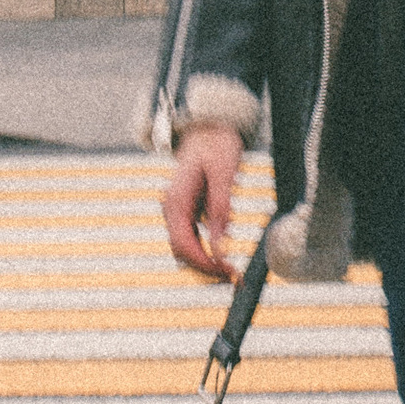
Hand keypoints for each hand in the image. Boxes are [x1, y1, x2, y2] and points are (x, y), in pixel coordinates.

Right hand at [163, 121, 244, 280]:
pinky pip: (191, 239)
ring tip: (230, 272)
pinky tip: (223, 256)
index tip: (227, 271)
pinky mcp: (186, 210)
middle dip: (205, 268)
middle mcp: (171, 208)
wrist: (209, 125)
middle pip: (182, 252)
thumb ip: (221, 210)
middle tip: (233, 278)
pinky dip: (205, 251)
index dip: (204, 263)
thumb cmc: (217, 145)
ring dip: (205, 263)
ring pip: (185, 248)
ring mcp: (177, 210)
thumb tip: (220, 247)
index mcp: (176, 200)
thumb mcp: (224, 174)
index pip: (183, 245)